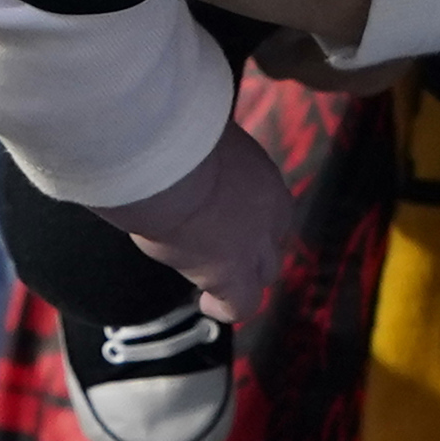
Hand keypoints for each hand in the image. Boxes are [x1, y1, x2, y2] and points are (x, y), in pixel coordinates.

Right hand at [111, 127, 304, 322]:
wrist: (168, 162)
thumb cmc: (176, 136)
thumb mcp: (202, 132)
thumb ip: (205, 147)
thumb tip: (186, 138)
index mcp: (263, 177)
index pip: (270, 207)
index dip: (250, 216)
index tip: (225, 216)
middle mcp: (268, 214)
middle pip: (271, 241)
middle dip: (250, 246)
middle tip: (219, 247)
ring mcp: (253, 246)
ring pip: (264, 273)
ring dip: (243, 278)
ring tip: (216, 285)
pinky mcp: (229, 273)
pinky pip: (241, 305)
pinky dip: (226, 308)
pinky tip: (207, 304)